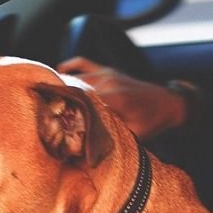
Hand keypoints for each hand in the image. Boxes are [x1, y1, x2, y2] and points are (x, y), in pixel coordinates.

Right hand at [57, 56, 187, 139]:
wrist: (170, 103)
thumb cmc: (153, 122)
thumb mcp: (135, 135)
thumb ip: (112, 138)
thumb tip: (87, 150)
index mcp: (115, 99)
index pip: (81, 102)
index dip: (64, 109)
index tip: (49, 119)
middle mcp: (108, 82)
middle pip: (74, 88)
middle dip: (58, 98)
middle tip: (42, 108)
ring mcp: (107, 73)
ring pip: (75, 76)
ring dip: (60, 85)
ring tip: (45, 96)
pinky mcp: (107, 69)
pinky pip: (82, 62)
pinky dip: (68, 66)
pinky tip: (58, 74)